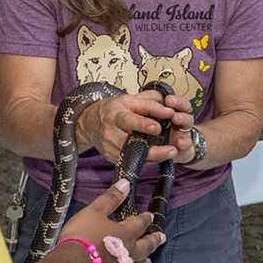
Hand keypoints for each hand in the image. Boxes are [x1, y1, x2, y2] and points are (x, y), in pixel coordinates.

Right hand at [59, 179, 165, 262]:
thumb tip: (125, 184)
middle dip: (153, 241)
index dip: (145, 219)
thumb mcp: (94, 211)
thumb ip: (110, 199)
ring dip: (143, 262)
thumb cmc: (82, 237)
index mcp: (124, 234)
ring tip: (148, 262)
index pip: (139, 224)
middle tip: (161, 238)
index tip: (150, 216)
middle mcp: (127, 253)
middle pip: (145, 246)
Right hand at [79, 90, 194, 164]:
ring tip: (171, 153)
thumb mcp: (129, 100)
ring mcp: (109, 147)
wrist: (90, 122)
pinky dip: (146, 160)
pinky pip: (131, 162)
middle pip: (131, 145)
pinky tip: (159, 157)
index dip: (143, 125)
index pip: (128, 121)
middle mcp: (110, 133)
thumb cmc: (113, 110)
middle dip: (153, 150)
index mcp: (114, 115)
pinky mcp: (111, 157)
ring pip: (133, 156)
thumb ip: (150, 105)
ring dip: (153, 157)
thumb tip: (169, 111)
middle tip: (172, 150)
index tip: (157, 128)